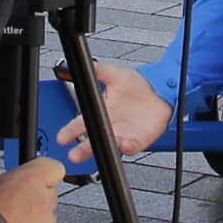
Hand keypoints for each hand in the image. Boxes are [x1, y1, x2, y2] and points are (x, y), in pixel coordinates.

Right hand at [55, 62, 172, 161]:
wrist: (160, 91)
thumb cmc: (138, 85)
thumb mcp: (116, 75)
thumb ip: (99, 71)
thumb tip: (85, 66)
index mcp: (102, 111)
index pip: (82, 123)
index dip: (71, 131)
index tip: (62, 137)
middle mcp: (110, 126)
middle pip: (93, 140)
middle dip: (82, 149)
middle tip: (73, 155)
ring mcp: (124, 134)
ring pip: (110, 145)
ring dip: (104, 147)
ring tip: (99, 149)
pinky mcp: (138, 139)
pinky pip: (132, 146)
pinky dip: (128, 146)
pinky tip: (124, 144)